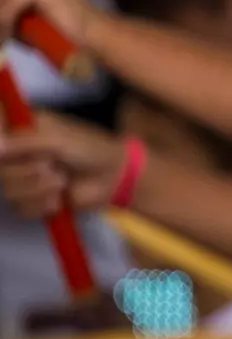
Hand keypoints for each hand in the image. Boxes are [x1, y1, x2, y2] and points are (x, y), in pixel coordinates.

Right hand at [0, 111, 125, 216]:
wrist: (113, 178)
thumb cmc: (90, 150)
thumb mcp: (59, 140)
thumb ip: (26, 142)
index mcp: (22, 130)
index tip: (6, 153)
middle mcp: (18, 153)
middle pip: (1, 169)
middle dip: (29, 171)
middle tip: (53, 166)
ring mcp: (23, 178)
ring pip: (10, 191)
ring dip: (40, 189)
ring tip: (63, 181)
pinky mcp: (32, 200)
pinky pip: (22, 208)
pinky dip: (43, 205)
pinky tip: (60, 199)